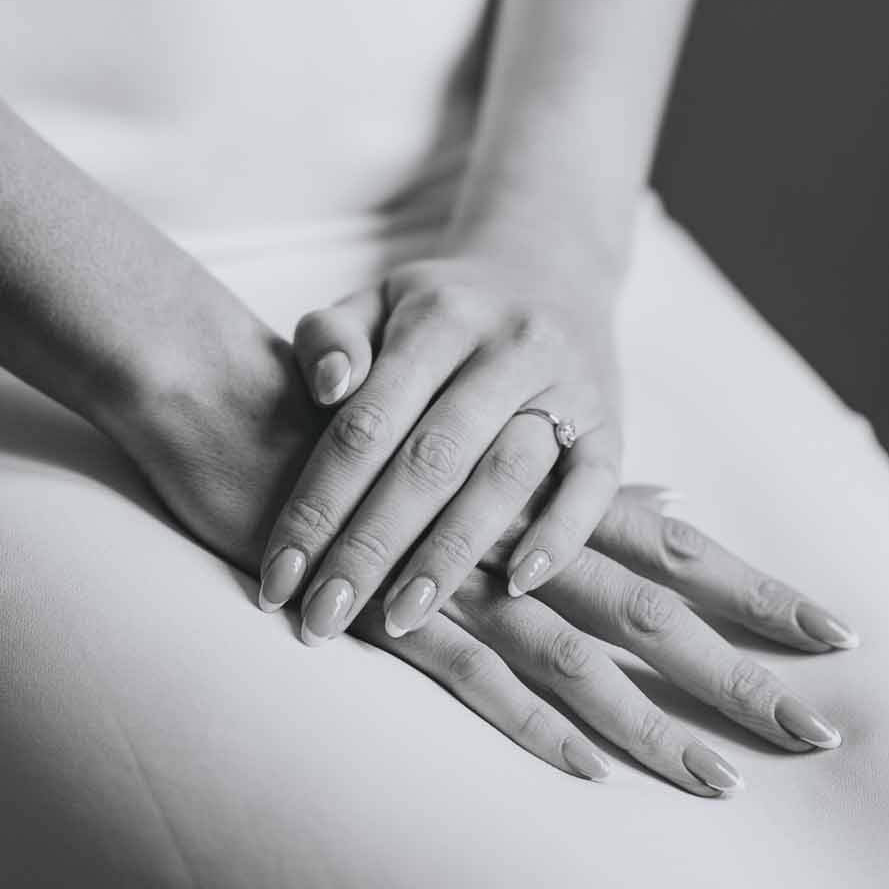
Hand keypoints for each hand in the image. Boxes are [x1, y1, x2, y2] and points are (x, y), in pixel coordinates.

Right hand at [104, 307, 855, 797]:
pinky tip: (586, 768)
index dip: (759, 592)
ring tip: (726, 781)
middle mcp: (523, 535)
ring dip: (654, 722)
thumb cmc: (364, 427)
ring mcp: (461, 574)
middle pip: (656, 613)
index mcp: (550, 496)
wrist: (236, 398)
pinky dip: (531, 720)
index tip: (841, 634)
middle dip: (742, 672)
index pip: (681, 553)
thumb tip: (677, 507)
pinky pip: (474, 674)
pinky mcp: (393, 609)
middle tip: (828, 730)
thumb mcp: (485, 444)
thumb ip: (576, 482)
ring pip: (579, 655)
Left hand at [254, 247, 624, 647]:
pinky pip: (593, 486)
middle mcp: (507, 346)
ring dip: (451, 556)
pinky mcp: (612, 422)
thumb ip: (330, 336)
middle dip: (370, 548)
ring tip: (399, 621)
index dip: (317, 505)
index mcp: (438, 317)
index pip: (366, 422)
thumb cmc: (439, 307)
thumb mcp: (375, 301)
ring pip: (507, 477)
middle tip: (323, 620)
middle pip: (430, 460)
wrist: (550, 267)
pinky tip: (516, 587)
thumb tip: (326, 387)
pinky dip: (559, 536)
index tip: (277, 579)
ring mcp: (567, 384)